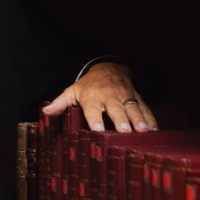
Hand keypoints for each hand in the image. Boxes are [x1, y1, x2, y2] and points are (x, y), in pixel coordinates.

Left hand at [42, 62, 156, 132]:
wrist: (109, 68)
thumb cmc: (88, 85)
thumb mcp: (72, 91)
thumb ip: (60, 103)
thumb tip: (45, 112)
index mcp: (92, 97)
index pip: (92, 108)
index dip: (94, 119)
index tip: (97, 129)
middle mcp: (109, 96)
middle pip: (116, 108)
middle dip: (121, 119)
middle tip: (125, 130)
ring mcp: (125, 96)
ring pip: (133, 108)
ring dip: (139, 119)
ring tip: (143, 131)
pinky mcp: (137, 97)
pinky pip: (145, 108)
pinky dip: (151, 118)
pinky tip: (154, 129)